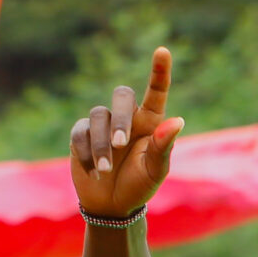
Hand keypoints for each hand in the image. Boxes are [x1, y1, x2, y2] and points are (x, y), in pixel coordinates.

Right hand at [71, 47, 185, 221]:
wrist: (112, 205)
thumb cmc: (139, 186)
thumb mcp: (155, 170)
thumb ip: (163, 146)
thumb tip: (177, 121)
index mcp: (150, 122)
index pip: (156, 93)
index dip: (159, 72)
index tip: (162, 51)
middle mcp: (127, 118)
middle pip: (122, 95)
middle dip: (120, 118)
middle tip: (120, 144)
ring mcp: (102, 125)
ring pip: (98, 116)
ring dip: (101, 145)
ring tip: (106, 171)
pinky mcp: (81, 134)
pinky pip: (80, 133)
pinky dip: (87, 154)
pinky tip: (94, 173)